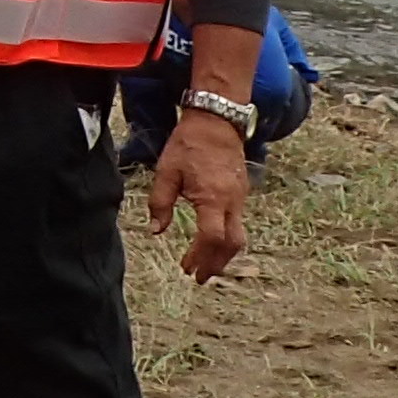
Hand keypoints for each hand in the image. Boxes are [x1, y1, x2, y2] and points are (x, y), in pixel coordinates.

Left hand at [150, 113, 251, 280]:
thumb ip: (160, 203)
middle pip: (232, 244)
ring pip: (238, 235)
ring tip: (207, 266)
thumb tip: (156, 231)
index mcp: (213, 197)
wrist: (217, 121)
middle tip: (200, 277)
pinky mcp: (241, 192)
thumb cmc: (189, 144)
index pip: (211, 237)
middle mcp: (232, 201)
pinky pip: (238, 223)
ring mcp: (240, 197)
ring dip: (223, 255)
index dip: (199, 256)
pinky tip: (213, 243)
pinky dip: (227, 239)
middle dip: (216, 264)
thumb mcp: (167, 171)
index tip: (186, 267)